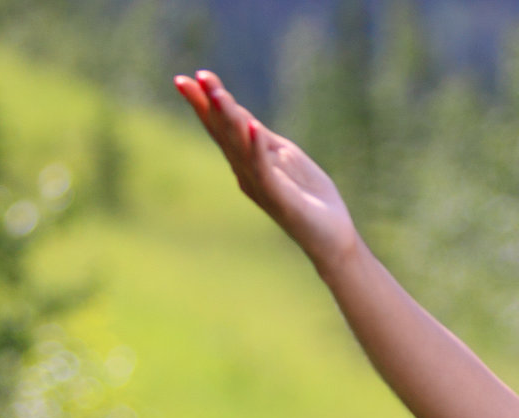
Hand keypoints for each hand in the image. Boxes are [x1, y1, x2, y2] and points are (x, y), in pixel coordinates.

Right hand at [172, 70, 359, 271]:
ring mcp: (261, 186)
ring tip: (218, 93)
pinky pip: (264, 169)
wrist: (332, 237)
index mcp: (248, 162)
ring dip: (229, 119)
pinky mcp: (279, 197)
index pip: (222, 128)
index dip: (204, 104)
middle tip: (193, 78)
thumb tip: (243, 117)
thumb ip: (263, 140)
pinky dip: (257, 148)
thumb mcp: (285, 158)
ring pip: (239, 148)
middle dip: (208, 106)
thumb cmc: (310, 198)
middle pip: (223, 134)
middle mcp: (246, 173)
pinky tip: (252, 126)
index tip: (185, 78)